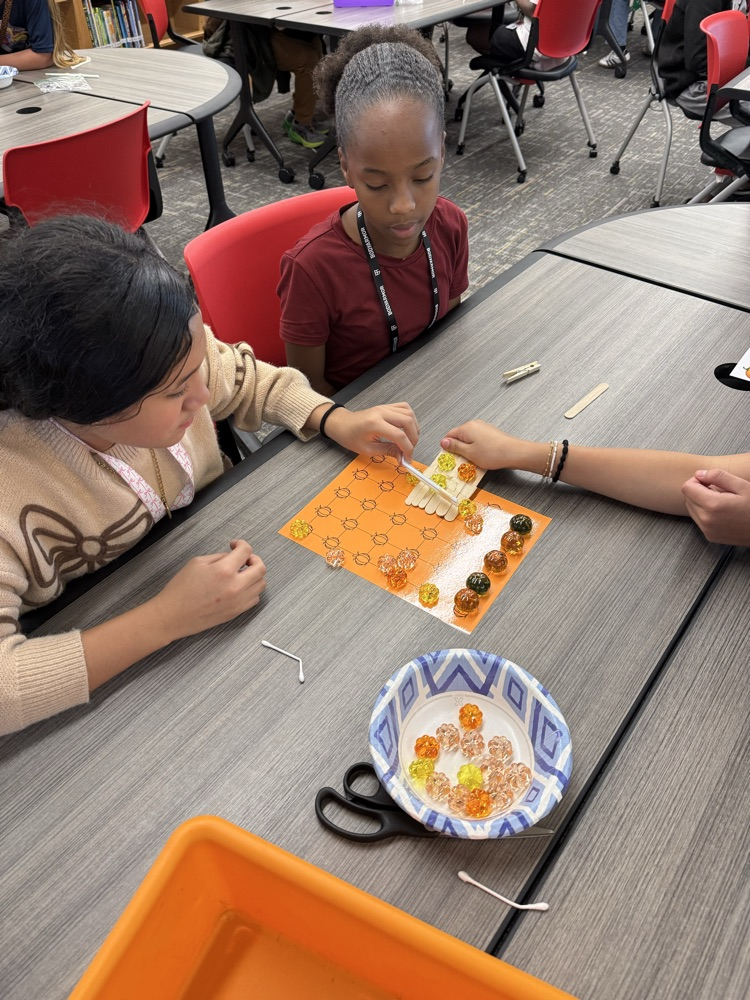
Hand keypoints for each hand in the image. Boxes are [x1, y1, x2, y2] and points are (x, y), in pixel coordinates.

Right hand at [151, 539, 266, 640]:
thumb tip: (232, 557)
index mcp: (224, 570)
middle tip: (243, 559)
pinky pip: (255, 599)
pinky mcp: (236, 612)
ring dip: (254, 576)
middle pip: (261, 568)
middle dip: (254, 559)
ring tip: (241, 574)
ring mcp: (238, 601)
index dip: (242, 544)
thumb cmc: (181, 589)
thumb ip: (219, 557)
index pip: (246, 551)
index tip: (235, 546)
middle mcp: (236, 586)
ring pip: (261, 584)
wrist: (173, 615)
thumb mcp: (197, 563)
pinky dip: (251, 590)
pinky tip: (239, 587)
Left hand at [325, 402, 419, 462]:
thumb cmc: (350, 437)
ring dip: (414, 428)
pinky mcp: (386, 406)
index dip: (407, 449)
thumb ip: (388, 451)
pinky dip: (410, 419)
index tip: (408, 460)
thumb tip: (403, 457)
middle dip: (413, 439)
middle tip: (409, 450)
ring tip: (409, 441)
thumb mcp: (368, 449)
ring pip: (409, 414)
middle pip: (408, 422)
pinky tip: (407, 429)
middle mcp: (382, 412)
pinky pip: (405, 408)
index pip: (399, 436)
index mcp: (375, 424)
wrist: (342, 424)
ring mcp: (385, 407)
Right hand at [440, 420, 535, 471]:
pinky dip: (477, 448)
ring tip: (474, 460)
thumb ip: (454, 447)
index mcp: (466, 428)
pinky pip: (478, 440)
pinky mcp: (490, 433)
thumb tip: (443, 442)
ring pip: (469, 439)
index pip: (449, 435)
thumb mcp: (469, 453)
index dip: (448, 447)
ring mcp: (483, 428)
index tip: (450, 457)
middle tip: (462, 461)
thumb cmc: (493, 453)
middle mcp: (474, 425)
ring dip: (468, 450)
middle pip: (459, 437)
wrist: (514, 453)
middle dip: (459, 449)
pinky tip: (482, 457)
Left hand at [681, 469, 749, 545]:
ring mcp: (707, 530)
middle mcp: (706, 519)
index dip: (697, 480)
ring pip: (691, 509)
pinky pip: (698, 520)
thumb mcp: (742, 486)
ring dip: (701, 502)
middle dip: (699, 491)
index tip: (710, 481)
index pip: (687, 488)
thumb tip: (699, 474)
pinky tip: (722, 511)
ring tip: (721, 501)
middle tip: (719, 491)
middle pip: (687, 498)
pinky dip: (705, 513)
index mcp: (713, 505)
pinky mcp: (710, 536)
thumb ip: (718, 476)